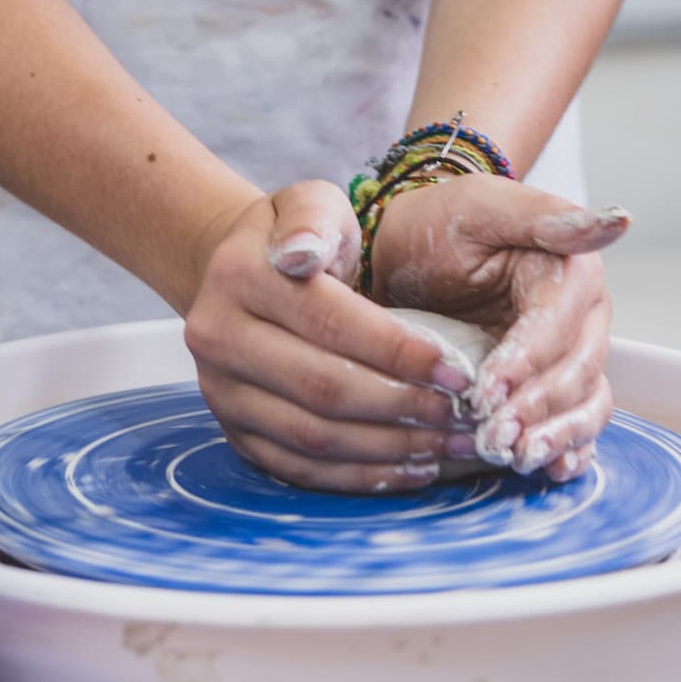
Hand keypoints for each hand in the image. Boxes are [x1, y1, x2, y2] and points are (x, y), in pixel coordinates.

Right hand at [183, 181, 481, 492]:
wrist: (236, 276)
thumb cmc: (296, 239)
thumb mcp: (309, 204)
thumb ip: (314, 219)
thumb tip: (301, 254)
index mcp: (239, 276)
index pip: (329, 322)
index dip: (399, 352)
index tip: (459, 371)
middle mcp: (217, 338)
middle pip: (322, 389)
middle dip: (403, 407)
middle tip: (462, 416)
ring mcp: (221, 392)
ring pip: (314, 438)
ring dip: (390, 450)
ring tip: (449, 446)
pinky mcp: (234, 432)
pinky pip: (299, 469)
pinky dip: (359, 477)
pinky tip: (409, 469)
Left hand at [368, 176, 628, 481]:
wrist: (411, 247)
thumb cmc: (441, 221)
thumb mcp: (479, 206)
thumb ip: (542, 216)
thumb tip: (618, 221)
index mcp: (571, 271)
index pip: (557, 326)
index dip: (527, 363)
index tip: (487, 392)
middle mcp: (582, 316)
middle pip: (578, 372)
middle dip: (538, 409)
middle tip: (495, 437)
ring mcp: (570, 354)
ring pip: (586, 404)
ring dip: (556, 437)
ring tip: (517, 459)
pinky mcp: (550, 384)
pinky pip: (576, 421)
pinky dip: (568, 448)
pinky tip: (548, 471)